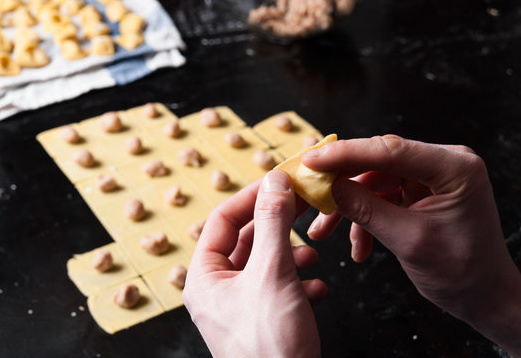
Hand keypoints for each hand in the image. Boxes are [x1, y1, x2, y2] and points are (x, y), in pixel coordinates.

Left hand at [183, 170, 325, 357]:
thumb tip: (274, 180)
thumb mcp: (272, 273)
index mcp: (205, 277)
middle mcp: (218, 291)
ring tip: (311, 256)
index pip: (223, 220)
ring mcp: (240, 308)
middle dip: (277, 227)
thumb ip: (273, 223)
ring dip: (290, 256)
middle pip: (247, 241)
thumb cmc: (270, 344)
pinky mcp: (261, 322)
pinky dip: (297, 282)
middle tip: (303, 207)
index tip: (279, 181)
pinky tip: (316, 287)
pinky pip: (278, 289)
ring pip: (265, 265)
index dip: (252, 196)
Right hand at [302, 135, 520, 356]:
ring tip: (324, 231)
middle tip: (310, 195)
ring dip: (349, 207)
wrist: (483, 297)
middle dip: (342, 183)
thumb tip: (327, 187)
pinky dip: (365, 218)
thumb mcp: (408, 240)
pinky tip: (359, 247)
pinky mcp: (420, 191)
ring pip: (373, 180)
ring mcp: (431, 177)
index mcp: (454, 168)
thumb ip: (365, 209)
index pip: (390, 150)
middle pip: (378, 161)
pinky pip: (381, 196)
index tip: (311, 160)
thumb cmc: (461, 273)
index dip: (345, 153)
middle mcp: (444, 164)